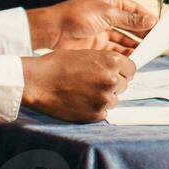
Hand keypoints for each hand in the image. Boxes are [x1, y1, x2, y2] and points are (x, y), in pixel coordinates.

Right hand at [20, 51, 134, 122]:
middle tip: (93, 83)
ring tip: (84, 92)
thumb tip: (119, 70)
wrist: (37, 82)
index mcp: (111, 61)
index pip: (131, 69)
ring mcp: (104, 99)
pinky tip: (80, 101)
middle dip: (112, 84)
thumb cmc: (57, 65)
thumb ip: (105, 62)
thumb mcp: (86, 54)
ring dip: (104, 97)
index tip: (116, 74)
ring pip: (114, 99)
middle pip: (124, 85)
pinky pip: (104, 112)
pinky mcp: (96, 114)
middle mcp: (112, 80)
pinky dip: (95, 108)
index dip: (123, 71)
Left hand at [28, 0, 157, 53]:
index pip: (135, 11)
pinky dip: (125, 53)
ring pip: (125, 39)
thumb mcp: (106, 14)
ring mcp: (103, 31)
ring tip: (148, 52)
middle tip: (158, 42)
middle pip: (132, 26)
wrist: (52, 31)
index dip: (148, 19)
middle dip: (144, 34)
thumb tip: (150, 20)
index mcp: (111, 2)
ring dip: (136, 45)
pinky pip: (116, 49)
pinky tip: (134, 57)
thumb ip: (129, 20)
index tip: (160, 28)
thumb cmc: (75, 16)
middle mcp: (109, 16)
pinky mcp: (98, 45)